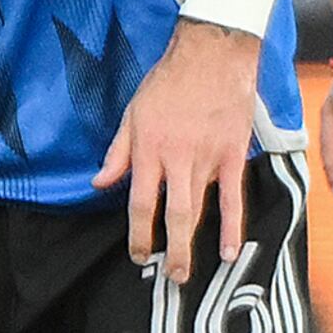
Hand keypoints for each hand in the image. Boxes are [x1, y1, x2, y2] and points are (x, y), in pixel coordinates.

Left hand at [96, 20, 261, 284]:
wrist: (213, 55)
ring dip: (194, 244)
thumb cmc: (169, 82)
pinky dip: (232, 227)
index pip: (140, 203)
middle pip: (173, 214)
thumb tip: (99, 184)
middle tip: (168, 277)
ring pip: (200, 210)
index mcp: (149, 149)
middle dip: (169, 250)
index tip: (138, 254)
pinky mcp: (232, 155)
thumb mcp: (133, 113)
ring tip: (188, 271)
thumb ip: (117, 153)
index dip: (139, 234)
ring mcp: (207, 158)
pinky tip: (229, 250)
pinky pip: (233, 197)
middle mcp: (178, 158)